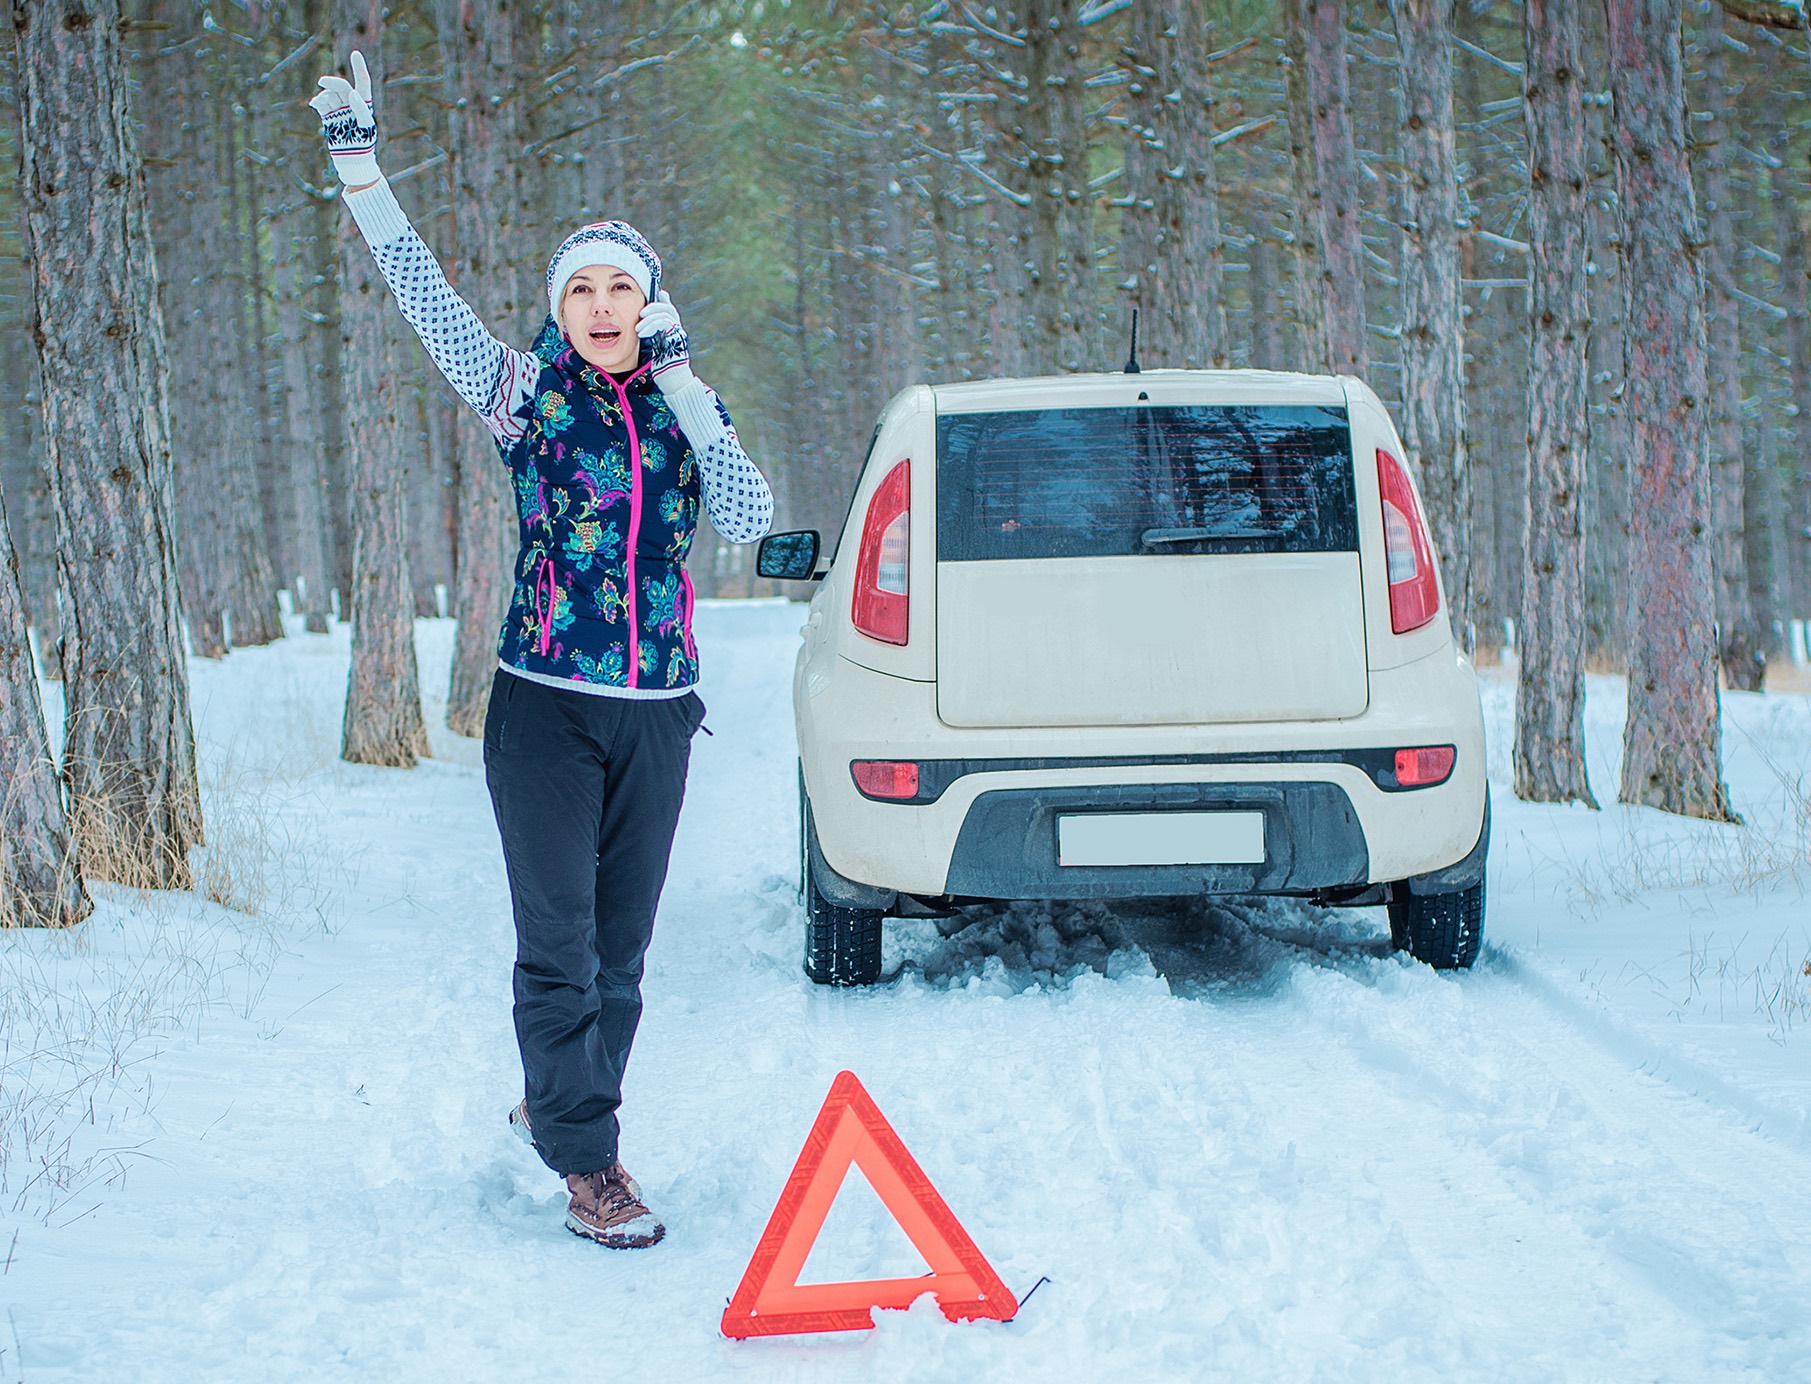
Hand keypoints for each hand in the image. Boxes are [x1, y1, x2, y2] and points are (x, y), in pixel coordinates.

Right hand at [309, 50, 379, 187]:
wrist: (352, 160)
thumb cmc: (364, 144)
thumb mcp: (367, 127)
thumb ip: (361, 109)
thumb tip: (353, 94)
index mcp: (364, 104)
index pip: (363, 82)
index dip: (359, 68)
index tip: (355, 54)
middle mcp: (351, 104)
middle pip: (342, 86)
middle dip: (332, 82)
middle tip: (322, 81)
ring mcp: (339, 110)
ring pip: (330, 94)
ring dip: (325, 96)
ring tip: (321, 104)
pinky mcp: (328, 117)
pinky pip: (321, 103)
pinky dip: (318, 101)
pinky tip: (315, 104)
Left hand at [637, 291, 696, 391]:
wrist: (672, 381)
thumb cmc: (663, 368)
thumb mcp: (656, 349)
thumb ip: (653, 337)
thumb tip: (641, 329)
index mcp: (672, 331)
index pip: (669, 310)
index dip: (663, 301)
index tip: (658, 293)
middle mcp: (677, 330)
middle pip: (668, 309)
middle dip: (653, 307)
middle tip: (641, 314)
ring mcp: (678, 334)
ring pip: (665, 314)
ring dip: (649, 319)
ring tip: (637, 329)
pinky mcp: (677, 338)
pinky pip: (664, 323)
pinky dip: (651, 325)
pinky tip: (641, 333)